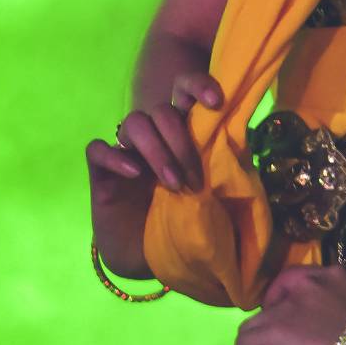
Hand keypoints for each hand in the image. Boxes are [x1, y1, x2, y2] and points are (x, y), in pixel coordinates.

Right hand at [84, 71, 222, 278]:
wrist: (150, 259)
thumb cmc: (185, 221)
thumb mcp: (212, 192)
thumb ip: (226, 165)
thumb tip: (249, 145)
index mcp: (180, 133)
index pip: (184, 90)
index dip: (198, 85)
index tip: (217, 101)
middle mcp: (153, 137)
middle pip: (162, 110)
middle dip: (181, 141)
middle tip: (193, 178)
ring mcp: (125, 153)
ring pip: (134, 123)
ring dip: (156, 150)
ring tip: (172, 183)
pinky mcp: (100, 175)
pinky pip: (97, 150)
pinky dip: (115, 156)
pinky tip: (134, 174)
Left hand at [234, 265, 345, 344]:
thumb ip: (342, 312)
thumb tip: (332, 339)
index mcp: (333, 274)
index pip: (295, 284)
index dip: (286, 311)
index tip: (292, 340)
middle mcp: (307, 280)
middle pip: (271, 303)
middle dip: (268, 332)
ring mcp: (289, 303)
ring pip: (252, 326)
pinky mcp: (276, 328)